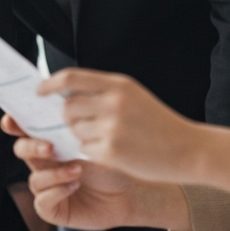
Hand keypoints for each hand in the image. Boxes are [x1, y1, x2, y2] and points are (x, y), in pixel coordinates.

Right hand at [3, 115, 191, 230]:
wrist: (133, 189)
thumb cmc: (115, 159)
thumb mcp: (97, 134)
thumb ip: (78, 118)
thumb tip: (64, 95)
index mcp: (51, 140)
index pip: (24, 129)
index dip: (14, 123)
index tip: (12, 120)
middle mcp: (45, 163)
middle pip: (21, 150)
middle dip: (32, 146)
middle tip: (50, 146)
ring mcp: (48, 185)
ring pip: (33, 178)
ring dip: (54, 173)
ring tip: (77, 169)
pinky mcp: (54, 207)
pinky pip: (42, 201)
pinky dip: (57, 192)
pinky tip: (74, 185)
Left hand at [37, 69, 229, 191]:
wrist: (189, 150)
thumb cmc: (160, 124)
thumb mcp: (134, 97)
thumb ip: (104, 92)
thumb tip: (67, 93)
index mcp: (118, 85)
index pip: (71, 77)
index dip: (50, 84)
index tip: (40, 91)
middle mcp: (113, 103)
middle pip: (67, 107)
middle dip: (68, 118)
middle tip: (82, 126)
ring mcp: (111, 127)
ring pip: (74, 130)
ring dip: (81, 136)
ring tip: (105, 139)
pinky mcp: (111, 151)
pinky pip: (85, 150)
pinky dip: (92, 153)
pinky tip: (112, 153)